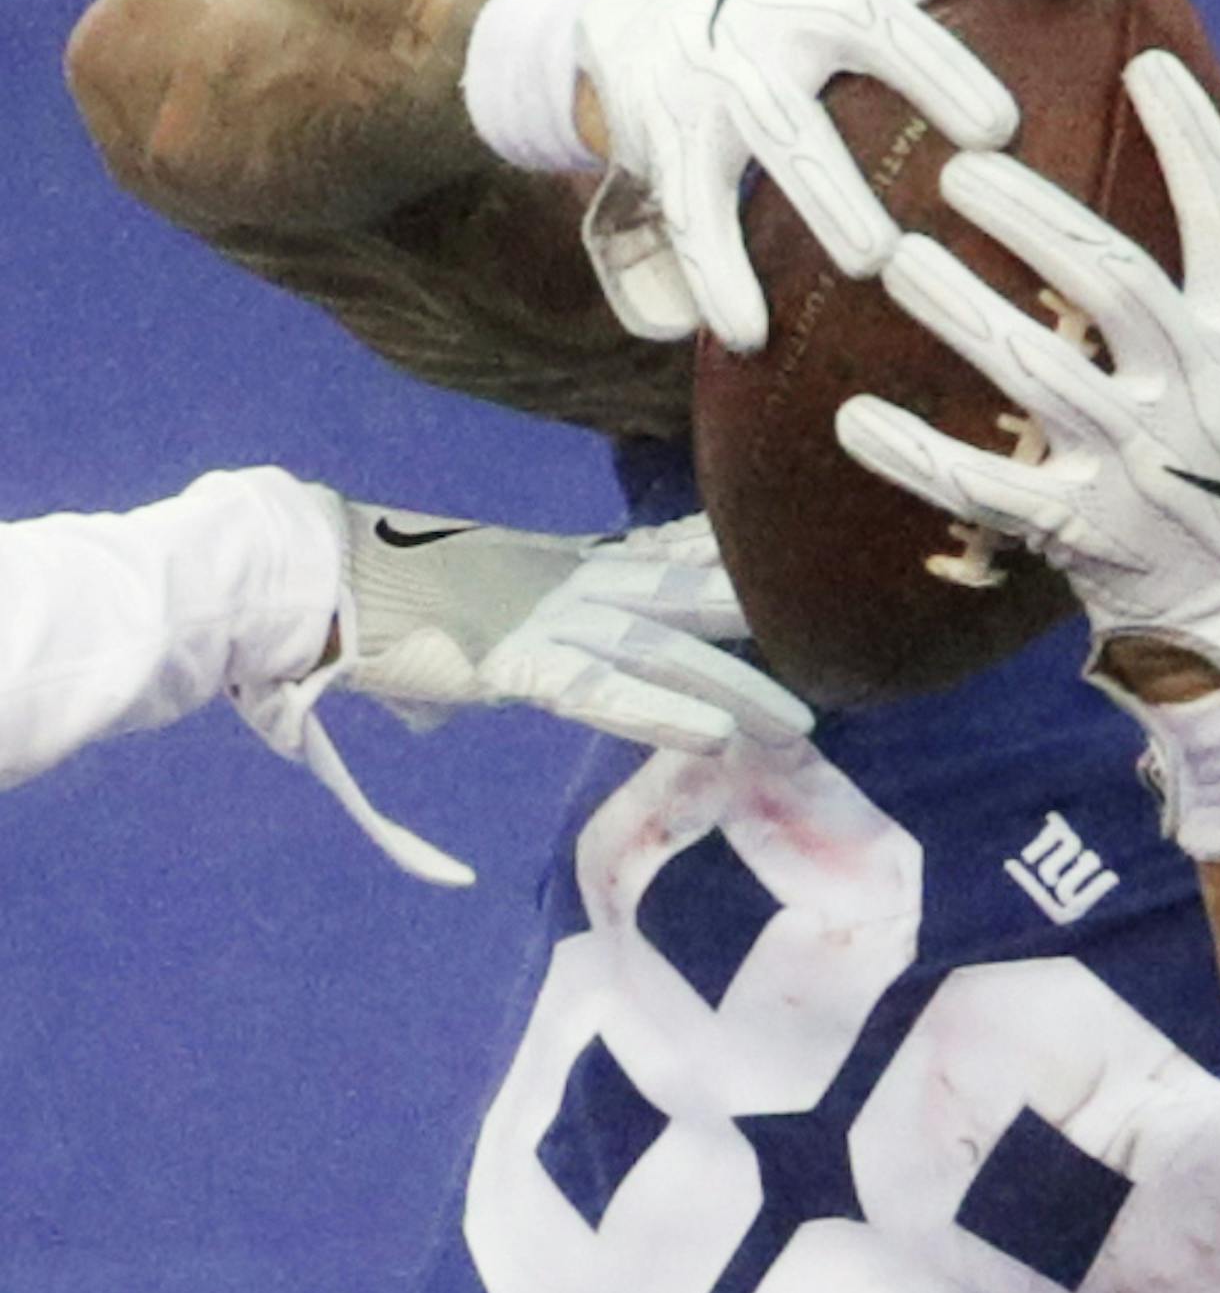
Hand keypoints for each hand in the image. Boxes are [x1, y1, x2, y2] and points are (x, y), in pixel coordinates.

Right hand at [234, 504, 810, 884]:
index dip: (726, 562)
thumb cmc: (361, 601)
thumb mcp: (439, 629)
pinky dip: (663, 716)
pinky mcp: (519, 663)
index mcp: (557, 566)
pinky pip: (606, 695)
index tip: (785, 560)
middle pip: (690, 599)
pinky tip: (718, 737)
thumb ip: (460, 668)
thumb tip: (437, 707)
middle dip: (763, 623)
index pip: (660, 555)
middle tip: (838, 644)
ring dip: (737, 689)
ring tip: (803, 723)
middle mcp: (570, 584)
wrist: (308, 577)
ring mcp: (551, 619)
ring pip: (667, 654)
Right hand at [574, 0, 1096, 349]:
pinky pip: (691, 213)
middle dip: (930, 69)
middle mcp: (788, 15)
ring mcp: (723, 76)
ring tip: (872, 257)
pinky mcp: (668, 143)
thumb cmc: (802, 28)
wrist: (640, 28)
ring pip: (780, 127)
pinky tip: (746, 335)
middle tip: (997, 133)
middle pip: (864, 22)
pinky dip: (717, 272)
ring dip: (827, 190)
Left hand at [835, 50, 1219, 692]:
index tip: (1142, 62)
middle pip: (1115, 283)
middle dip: (1036, 220)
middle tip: (959, 168)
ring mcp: (1140, 466)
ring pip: (1040, 378)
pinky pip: (990, 490)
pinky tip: (854, 419)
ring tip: (896, 260)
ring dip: (963, 314)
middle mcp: (1200, 395)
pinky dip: (921, 458)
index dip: (1192, 139)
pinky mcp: (1085, 532)